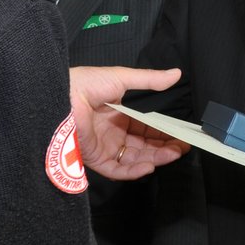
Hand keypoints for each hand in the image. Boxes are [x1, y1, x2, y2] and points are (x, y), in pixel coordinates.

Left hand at [69, 66, 188, 180]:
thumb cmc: (86, 84)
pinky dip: (134, 170)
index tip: (181, 134)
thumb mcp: (122, 78)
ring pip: (135, 159)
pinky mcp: (95, 159)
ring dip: (155, 158)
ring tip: (172, 154)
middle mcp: (113, 133)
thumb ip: (150, 80)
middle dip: (164, 147)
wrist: (61, 98)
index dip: (164, 132)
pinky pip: (118, 170)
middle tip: (182, 147)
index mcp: (119, 115)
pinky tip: (149, 165)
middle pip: (144, 145)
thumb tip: (175, 74)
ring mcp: (105, 147)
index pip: (147, 128)